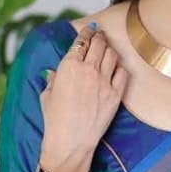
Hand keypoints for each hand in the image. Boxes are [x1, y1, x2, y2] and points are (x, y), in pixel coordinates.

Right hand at [39, 22, 128, 171]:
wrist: (70, 141)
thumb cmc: (55, 120)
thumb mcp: (47, 95)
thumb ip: (53, 79)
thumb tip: (54, 73)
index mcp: (69, 66)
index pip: (81, 41)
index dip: (86, 33)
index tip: (89, 30)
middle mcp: (88, 70)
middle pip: (99, 43)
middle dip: (99, 37)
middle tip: (99, 36)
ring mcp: (104, 81)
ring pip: (112, 55)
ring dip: (109, 50)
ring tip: (107, 50)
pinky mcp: (115, 94)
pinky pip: (123, 73)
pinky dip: (119, 68)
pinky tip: (116, 69)